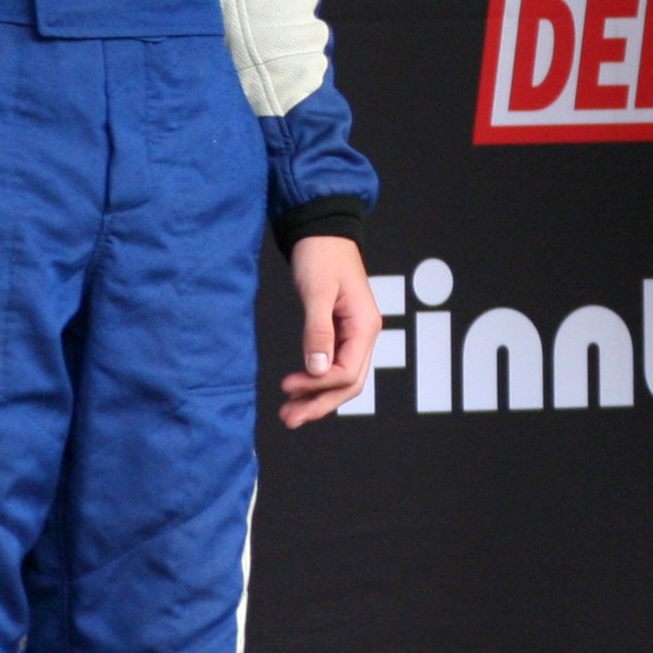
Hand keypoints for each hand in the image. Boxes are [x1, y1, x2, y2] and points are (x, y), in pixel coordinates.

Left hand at [275, 235, 378, 427]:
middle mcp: (365, 334)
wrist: (322, 232)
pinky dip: (316, 382)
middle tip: (288, 420)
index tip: (286, 386)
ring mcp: (355, 335)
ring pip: (342, 379)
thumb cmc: (321, 256)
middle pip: (349, 384)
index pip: (347, 372)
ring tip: (289, 414)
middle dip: (319, 404)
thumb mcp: (317, 292)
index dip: (317, 385)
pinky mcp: (342, 332)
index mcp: (365, 325)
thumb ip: (318, 331)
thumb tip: (317, 370)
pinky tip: (298, 392)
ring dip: (317, 398)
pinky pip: (334, 366)